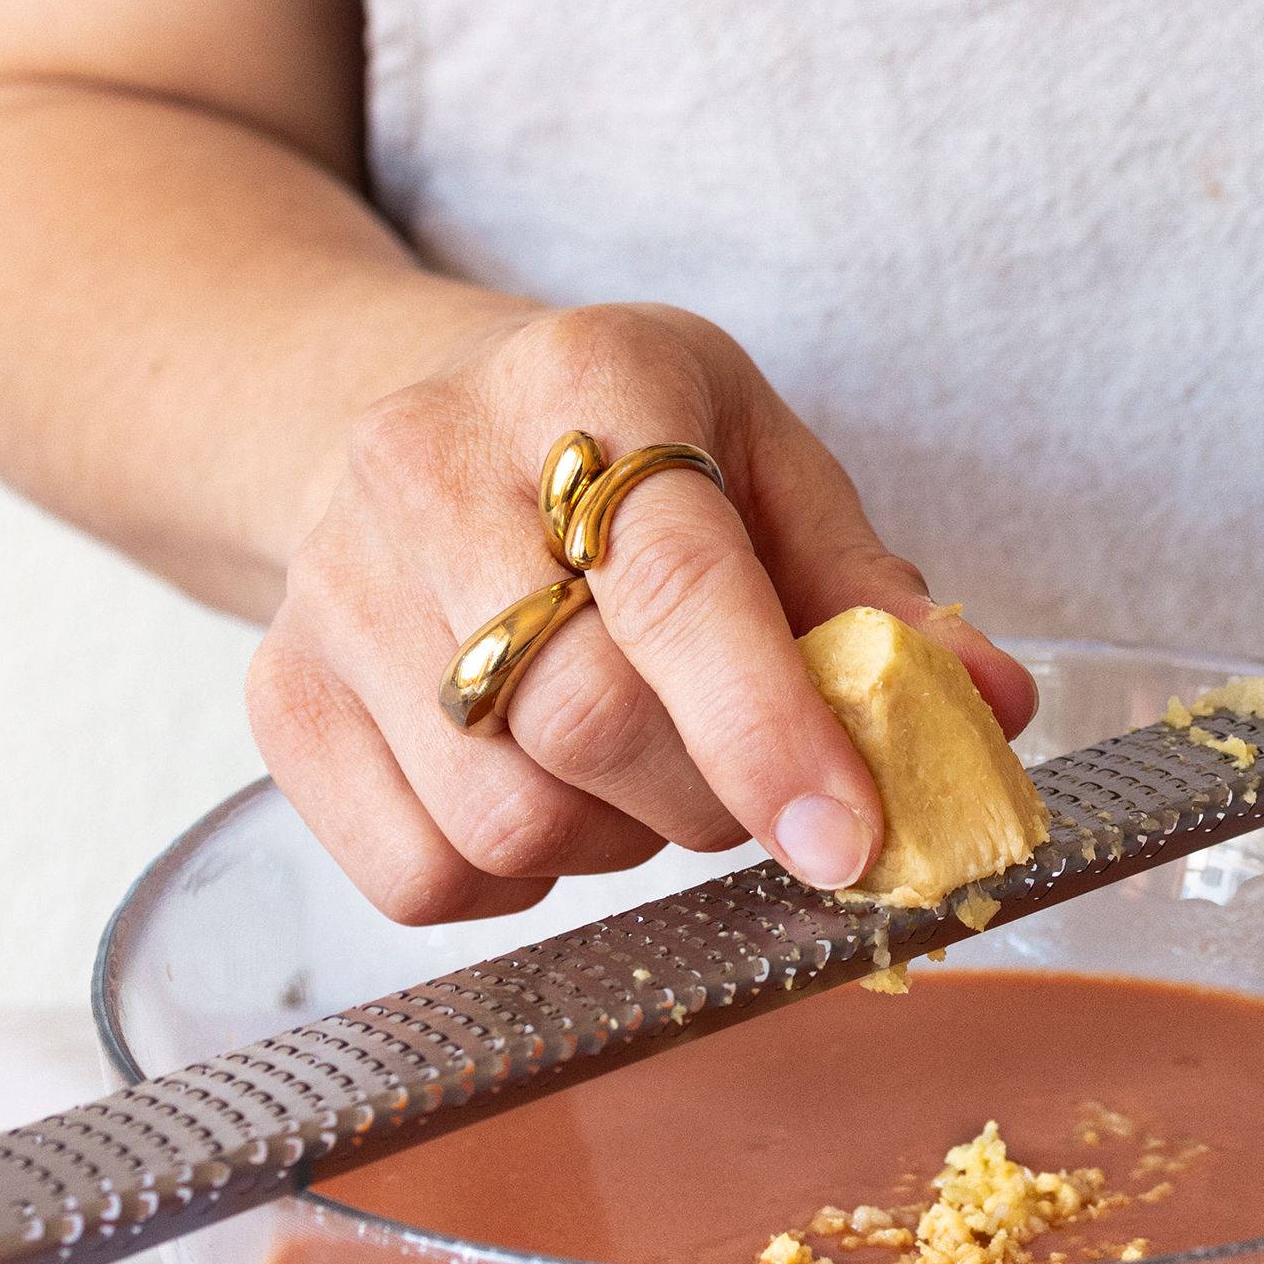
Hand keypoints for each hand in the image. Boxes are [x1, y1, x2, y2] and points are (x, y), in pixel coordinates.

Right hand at [248, 304, 1034, 924]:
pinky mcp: (276, 696)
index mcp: (583, 379)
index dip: (768, 728)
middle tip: (743, 785)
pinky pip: (415, 878)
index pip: (674, 582)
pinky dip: (505, 884)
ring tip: (622, 771)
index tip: (847, 841)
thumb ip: (870, 591)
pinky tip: (529, 796)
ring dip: (607, 843)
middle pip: (586, 720)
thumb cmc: (611, 451)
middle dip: (706, 800)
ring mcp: (329, 586)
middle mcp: (425, 467)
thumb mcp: (758, 461)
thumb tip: (988, 710)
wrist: (384, 415)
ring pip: (503, 822)